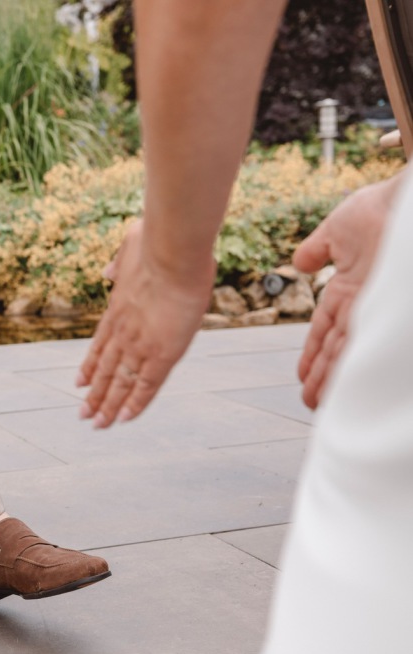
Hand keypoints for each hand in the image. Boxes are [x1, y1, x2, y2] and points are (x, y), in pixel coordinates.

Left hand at [76, 220, 215, 427]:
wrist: (172, 251)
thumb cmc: (157, 244)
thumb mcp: (130, 248)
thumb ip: (119, 263)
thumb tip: (107, 273)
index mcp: (117, 310)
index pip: (99, 346)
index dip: (89, 366)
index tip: (78, 383)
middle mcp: (124, 332)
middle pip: (105, 370)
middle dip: (94, 394)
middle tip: (83, 414)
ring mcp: (141, 344)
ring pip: (121, 383)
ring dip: (108, 406)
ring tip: (98, 424)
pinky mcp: (162, 353)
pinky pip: (147, 385)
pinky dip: (135, 403)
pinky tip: (125, 419)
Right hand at [293, 174, 400, 408]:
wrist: (409, 202)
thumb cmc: (380, 209)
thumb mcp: (336, 230)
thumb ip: (316, 250)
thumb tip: (299, 265)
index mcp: (348, 287)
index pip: (325, 329)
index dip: (312, 353)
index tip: (303, 376)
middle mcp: (365, 305)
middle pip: (337, 348)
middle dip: (323, 376)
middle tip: (312, 403)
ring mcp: (379, 309)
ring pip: (350, 353)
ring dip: (334, 379)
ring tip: (322, 404)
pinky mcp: (391, 311)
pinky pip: (370, 344)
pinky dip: (358, 365)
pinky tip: (349, 384)